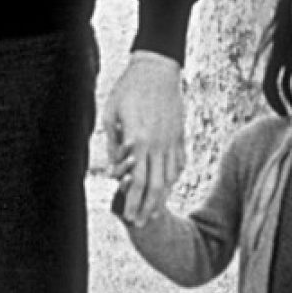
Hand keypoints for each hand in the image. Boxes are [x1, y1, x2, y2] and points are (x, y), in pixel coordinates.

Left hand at [103, 53, 184, 224]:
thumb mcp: (111, 115)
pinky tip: (167, 186)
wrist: (157, 68)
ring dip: (162, 197)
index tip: (130, 218)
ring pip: (170, 178)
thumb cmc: (128, 89)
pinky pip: (179, 163)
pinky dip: (173, 178)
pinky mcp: (180, 134)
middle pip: (157, 187)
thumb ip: (113, 147)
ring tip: (154, 211)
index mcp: (140, 141)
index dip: (134, 203)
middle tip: (142, 224)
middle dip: (149, 208)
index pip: (137, 182)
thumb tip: (114, 173)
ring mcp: (173, 140)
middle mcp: (159, 145)